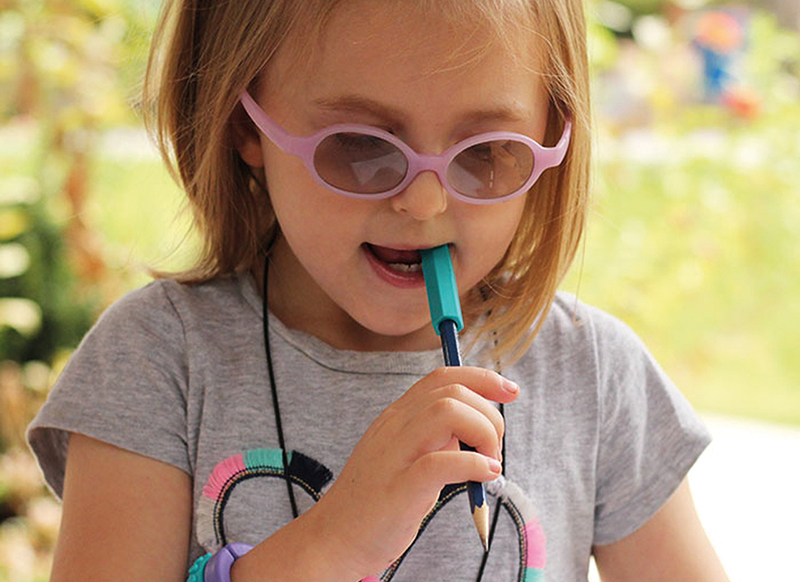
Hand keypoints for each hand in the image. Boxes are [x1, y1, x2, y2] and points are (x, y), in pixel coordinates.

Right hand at [309, 366, 519, 577]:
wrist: (334, 537)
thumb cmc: (375, 501)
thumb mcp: (405, 455)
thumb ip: (433, 437)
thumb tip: (472, 428)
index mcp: (397, 416)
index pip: (444, 376)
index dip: (483, 378)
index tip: (510, 391)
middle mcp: (395, 426)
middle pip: (454, 392)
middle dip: (489, 414)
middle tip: (494, 451)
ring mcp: (396, 454)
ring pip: (448, 412)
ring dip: (483, 434)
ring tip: (489, 463)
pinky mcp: (400, 488)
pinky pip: (443, 462)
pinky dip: (474, 465)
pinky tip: (484, 477)